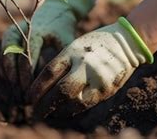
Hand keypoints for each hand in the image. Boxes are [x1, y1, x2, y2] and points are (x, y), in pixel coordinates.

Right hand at [0, 0, 94, 91]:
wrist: (54, 9)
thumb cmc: (63, 28)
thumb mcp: (66, 40)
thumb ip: (63, 58)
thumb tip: (62, 82)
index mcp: (35, 31)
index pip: (27, 56)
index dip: (28, 76)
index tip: (32, 92)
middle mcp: (19, 30)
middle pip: (11, 58)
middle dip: (15, 79)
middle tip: (21, 98)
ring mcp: (11, 33)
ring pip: (2, 57)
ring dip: (7, 77)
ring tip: (14, 95)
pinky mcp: (7, 37)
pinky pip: (0, 56)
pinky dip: (2, 72)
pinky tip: (8, 87)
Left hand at [27, 17, 153, 117]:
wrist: (127, 42)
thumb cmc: (94, 44)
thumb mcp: (75, 45)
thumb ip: (62, 62)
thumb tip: (43, 85)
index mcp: (73, 51)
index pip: (49, 73)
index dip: (36, 88)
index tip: (29, 97)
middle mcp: (85, 65)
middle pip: (60, 90)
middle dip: (45, 104)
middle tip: (34, 110)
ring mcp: (98, 78)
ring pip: (74, 102)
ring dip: (58, 111)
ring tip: (48, 113)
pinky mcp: (108, 89)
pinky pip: (86, 104)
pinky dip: (73, 109)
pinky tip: (64, 111)